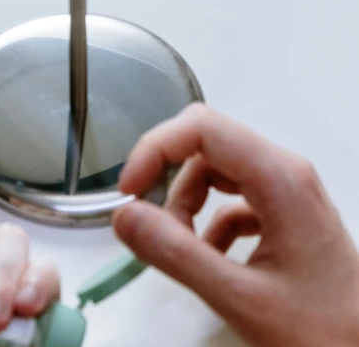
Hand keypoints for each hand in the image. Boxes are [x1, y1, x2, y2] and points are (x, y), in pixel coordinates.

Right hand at [113, 104, 358, 346]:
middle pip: (207, 143)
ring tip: (182, 247)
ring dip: (188, 202)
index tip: (131, 189)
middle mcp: (286, 173)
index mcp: (279, 179)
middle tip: (147, 217)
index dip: (157, 148)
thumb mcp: (241, 298)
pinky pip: (234, 198)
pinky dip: (210, 221)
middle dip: (169, 176)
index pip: (203, 127)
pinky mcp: (287, 214)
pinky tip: (209, 258)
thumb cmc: (327, 332)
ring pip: (217, 169)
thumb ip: (177, 255)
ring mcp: (288, 191)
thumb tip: (127, 217)